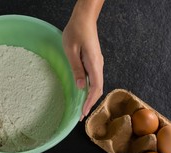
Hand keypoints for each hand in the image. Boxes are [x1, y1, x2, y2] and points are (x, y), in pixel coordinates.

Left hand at [63, 0, 103, 120]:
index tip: (83, 112)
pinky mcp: (94, 61)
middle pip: (98, 89)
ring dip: (90, 97)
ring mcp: (97, 63)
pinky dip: (90, 89)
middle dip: (91, 103)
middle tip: (81, 115)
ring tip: (82, 108)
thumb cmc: (76, 32)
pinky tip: (83, 94)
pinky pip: (94, 79)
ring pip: (97, 85)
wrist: (84, 19)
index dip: (90, 102)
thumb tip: (81, 86)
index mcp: (94, 64)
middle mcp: (98, 65)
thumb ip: (77, 69)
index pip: (95, 88)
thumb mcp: (71, 51)